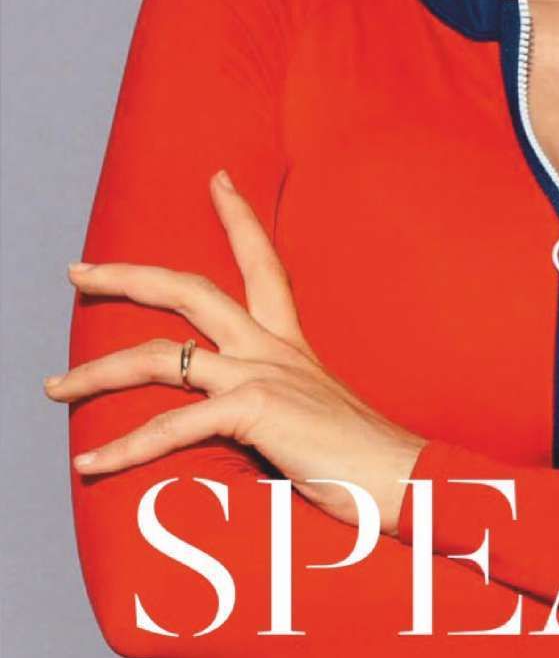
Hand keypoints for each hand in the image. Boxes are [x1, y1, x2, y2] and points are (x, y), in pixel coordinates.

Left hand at [44, 169, 426, 534]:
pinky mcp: (255, 411)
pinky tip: (90, 463)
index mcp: (291, 346)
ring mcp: (263, 375)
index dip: (239, 219)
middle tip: (78, 273)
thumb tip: (247, 432)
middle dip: (126, 278)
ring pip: (161, 356)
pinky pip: (171, 426)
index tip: (218, 179)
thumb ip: (277, 414)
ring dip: (96, 372)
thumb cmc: (367, 462)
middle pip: (189, 292)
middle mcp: (274, 350)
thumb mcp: (314, 423)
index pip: (264, 266)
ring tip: (54, 387)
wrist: (406, 479)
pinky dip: (124, 448)